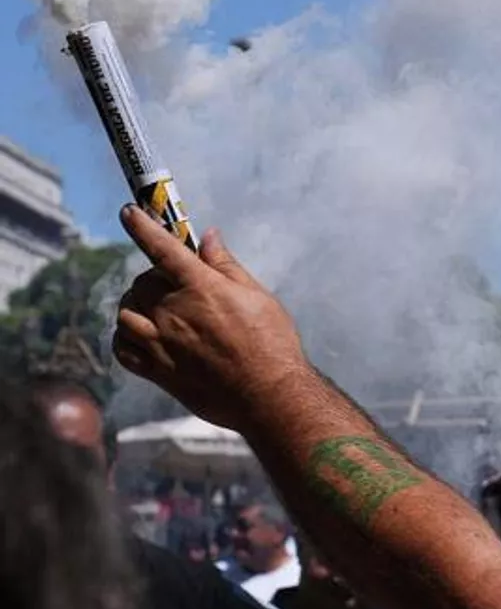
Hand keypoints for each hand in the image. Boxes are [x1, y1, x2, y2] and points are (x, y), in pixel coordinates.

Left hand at [113, 206, 312, 429]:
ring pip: (125, 314)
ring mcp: (161, 343)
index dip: (142, 226)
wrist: (268, 395)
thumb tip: (209, 237)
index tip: (128, 212)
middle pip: (142, 283)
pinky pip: (122, 348)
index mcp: (201, 288)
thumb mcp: (258, 297)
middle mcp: (174, 313)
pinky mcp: (157, 370)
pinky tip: (141, 336)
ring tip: (154, 311)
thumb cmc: (271, 344)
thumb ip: (226, 266)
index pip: (162, 248)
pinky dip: (124, 337)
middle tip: (174, 285)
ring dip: (135, 307)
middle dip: (154, 279)